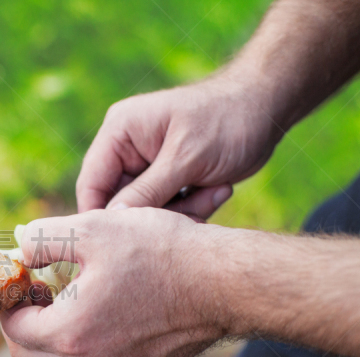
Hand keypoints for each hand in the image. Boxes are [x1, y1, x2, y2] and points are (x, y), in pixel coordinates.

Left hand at [0, 208, 227, 356]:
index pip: (13, 330)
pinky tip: (94, 335)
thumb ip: (43, 237)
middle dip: (24, 324)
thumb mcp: (93, 228)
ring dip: (48, 345)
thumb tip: (19, 248)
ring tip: (66, 309)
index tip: (25, 282)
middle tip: (41, 293)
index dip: (11, 303)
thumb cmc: (161, 253)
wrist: (221, 282)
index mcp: (69, 333)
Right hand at [76, 79, 280, 218]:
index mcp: (119, 132)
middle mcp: (127, 148)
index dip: (100, 216)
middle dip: (156, 215)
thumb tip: (111, 222)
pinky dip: (193, 208)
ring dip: (183, 211)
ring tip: (217, 191)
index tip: (122, 243)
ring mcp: (148, 165)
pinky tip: (220, 189)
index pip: (92, 183)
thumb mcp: (185, 158)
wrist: (269, 109)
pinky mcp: (169, 178)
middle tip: (193, 215)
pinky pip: (168, 208)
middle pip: (120, 202)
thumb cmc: (227, 121)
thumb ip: (146, 191)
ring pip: (147, 210)